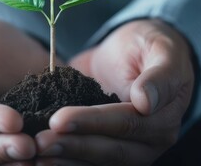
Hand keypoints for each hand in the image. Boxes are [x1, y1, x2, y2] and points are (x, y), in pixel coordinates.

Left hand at [35, 19, 194, 164]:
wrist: (134, 51)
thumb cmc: (150, 46)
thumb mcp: (162, 49)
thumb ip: (159, 75)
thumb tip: (146, 101)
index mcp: (164, 119)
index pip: (125, 123)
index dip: (92, 122)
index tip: (59, 119)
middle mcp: (149, 142)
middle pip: (109, 150)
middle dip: (72, 146)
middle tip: (39, 141)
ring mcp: (128, 150)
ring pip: (96, 161)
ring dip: (65, 158)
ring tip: (36, 152)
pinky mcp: (106, 149)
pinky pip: (86, 161)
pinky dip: (64, 161)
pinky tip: (39, 158)